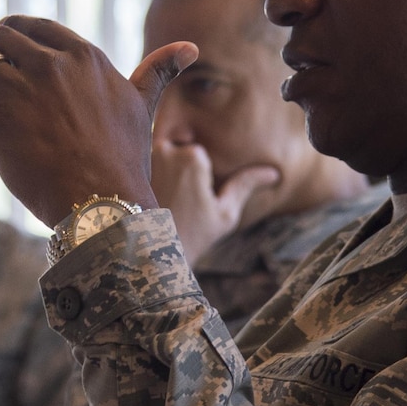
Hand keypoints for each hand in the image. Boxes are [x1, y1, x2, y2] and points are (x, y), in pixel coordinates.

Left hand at [0, 16, 196, 225]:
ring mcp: (19, 89)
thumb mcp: (140, 107)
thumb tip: (190, 46)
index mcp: (84, 56)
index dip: (14, 26)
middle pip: (1, 35)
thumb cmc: (123, 158)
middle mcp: (50, 65)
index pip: (37, 27)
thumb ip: (156, 71)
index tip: (1, 29)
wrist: (102, 202)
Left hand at [152, 141, 280, 264]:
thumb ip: (246, 185)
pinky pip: (150, 166)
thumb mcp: (226, 213)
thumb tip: (273, 173)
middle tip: (186, 201)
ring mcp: (145, 159)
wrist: (151, 255)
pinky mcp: (133, 171)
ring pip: (167, 157)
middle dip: (187, 171)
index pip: (205, 152)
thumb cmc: (193, 235)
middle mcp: (165, 150)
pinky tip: (159, 200)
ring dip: (171, 174)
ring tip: (172, 201)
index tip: (201, 197)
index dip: (206, 176)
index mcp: (191, 156)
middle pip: (185, 150)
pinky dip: (156, 180)